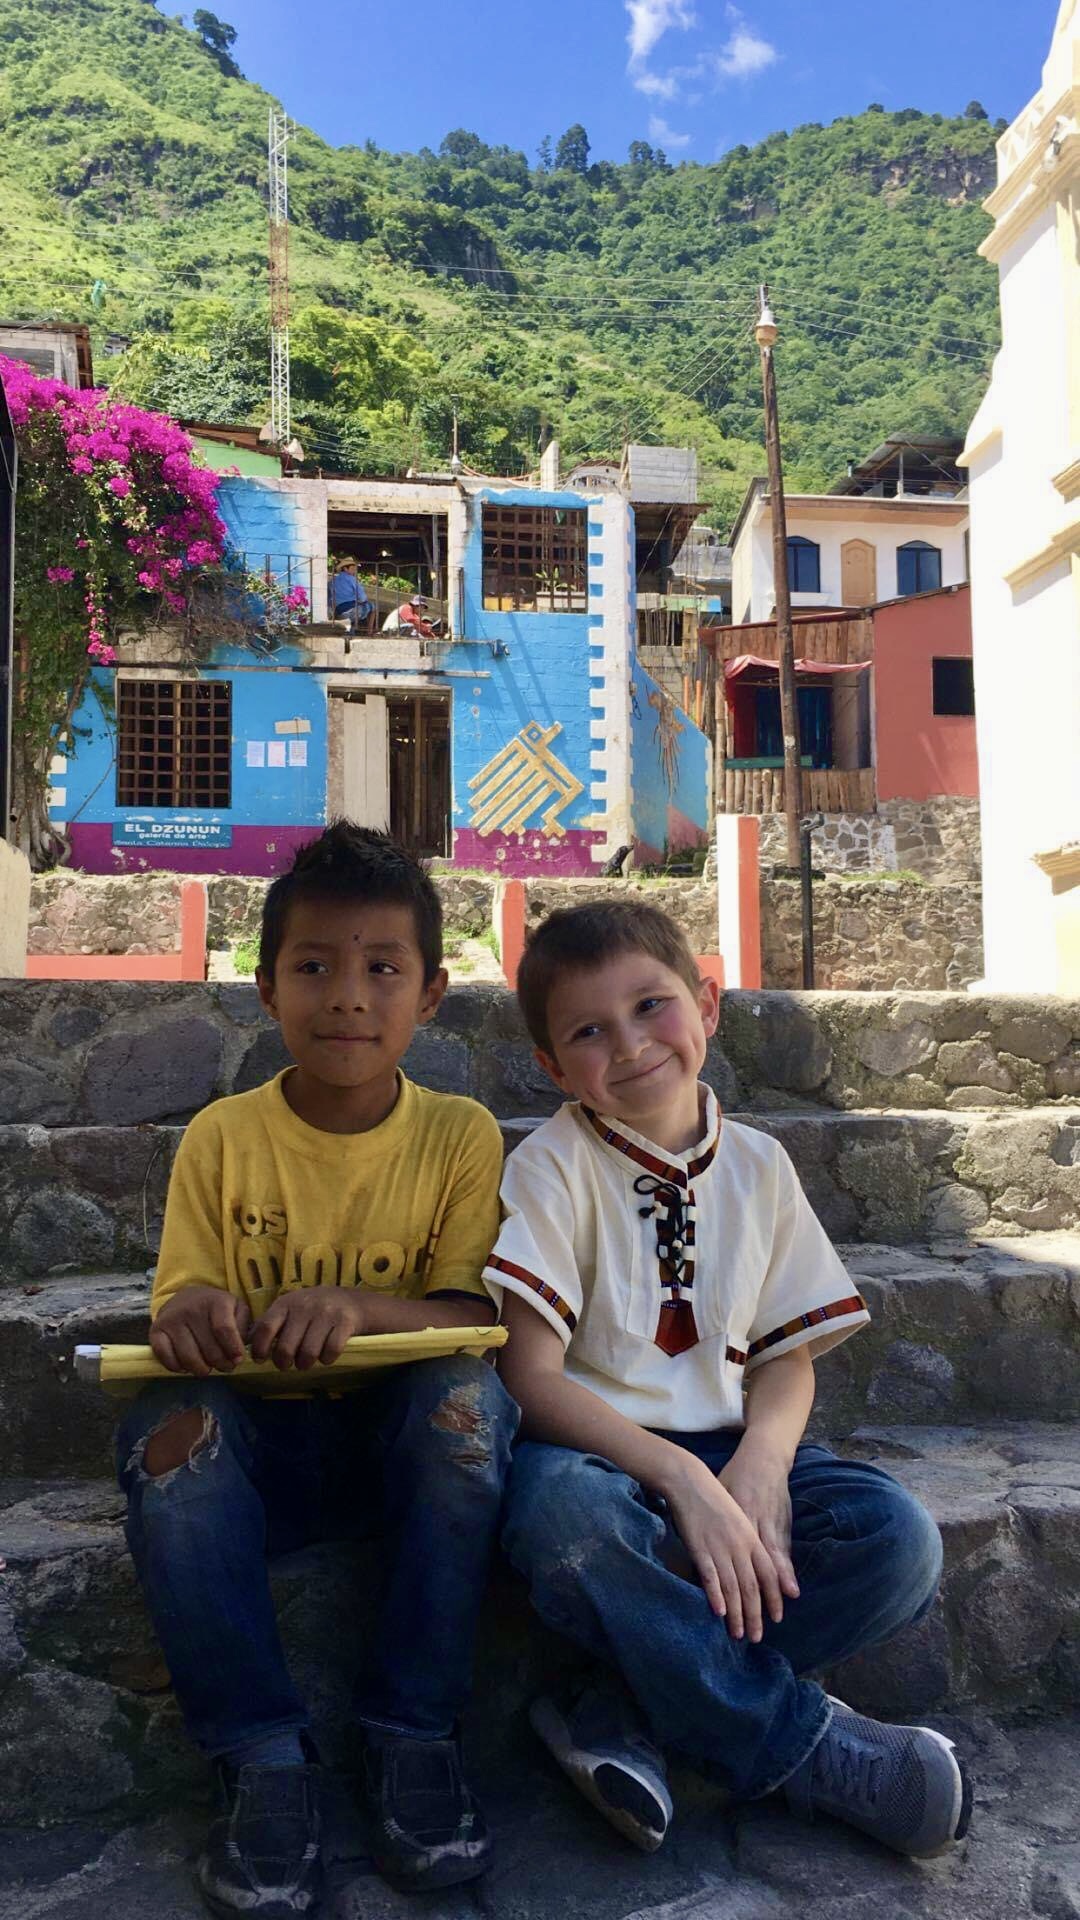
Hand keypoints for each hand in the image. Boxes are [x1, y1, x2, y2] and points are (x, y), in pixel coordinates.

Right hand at [151, 1285, 252, 1376]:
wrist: (186, 1298)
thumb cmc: (216, 1309)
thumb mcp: (236, 1309)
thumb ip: (243, 1327)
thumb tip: (239, 1352)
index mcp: (215, 1301)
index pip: (224, 1330)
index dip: (233, 1350)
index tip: (238, 1360)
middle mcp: (191, 1308)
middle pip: (209, 1349)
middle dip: (221, 1364)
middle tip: (225, 1367)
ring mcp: (171, 1319)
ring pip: (188, 1357)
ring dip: (201, 1369)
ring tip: (207, 1368)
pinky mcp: (156, 1330)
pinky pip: (167, 1358)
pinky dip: (178, 1368)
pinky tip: (186, 1365)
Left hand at [248, 1287, 368, 1370]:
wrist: (351, 1301)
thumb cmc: (313, 1309)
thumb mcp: (290, 1308)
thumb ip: (272, 1324)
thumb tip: (246, 1344)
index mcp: (286, 1303)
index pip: (265, 1328)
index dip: (260, 1348)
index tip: (260, 1359)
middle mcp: (305, 1306)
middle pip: (285, 1346)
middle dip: (284, 1362)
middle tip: (287, 1365)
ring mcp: (326, 1314)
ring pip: (308, 1353)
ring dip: (305, 1364)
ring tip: (305, 1362)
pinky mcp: (344, 1322)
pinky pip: (331, 1351)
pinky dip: (327, 1359)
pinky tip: (326, 1356)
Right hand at [661, 1453, 784, 1641]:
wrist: (690, 1481)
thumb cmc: (714, 1499)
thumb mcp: (738, 1519)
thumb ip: (747, 1543)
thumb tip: (754, 1569)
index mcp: (751, 1538)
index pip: (768, 1574)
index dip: (774, 1597)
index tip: (777, 1618)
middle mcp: (739, 1545)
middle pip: (752, 1586)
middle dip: (756, 1615)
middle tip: (756, 1637)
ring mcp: (720, 1546)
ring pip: (733, 1586)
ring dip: (737, 1613)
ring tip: (738, 1634)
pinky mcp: (700, 1547)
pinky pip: (711, 1575)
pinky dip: (716, 1594)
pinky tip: (719, 1612)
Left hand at [718, 1436, 799, 1615]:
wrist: (764, 1458)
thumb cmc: (734, 1476)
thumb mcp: (718, 1494)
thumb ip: (710, 1522)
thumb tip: (697, 1550)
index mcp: (737, 1518)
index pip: (734, 1559)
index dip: (732, 1585)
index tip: (729, 1611)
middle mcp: (756, 1526)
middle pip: (756, 1570)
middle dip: (755, 1601)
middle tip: (754, 1628)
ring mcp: (773, 1526)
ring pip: (774, 1565)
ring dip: (775, 1592)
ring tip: (777, 1615)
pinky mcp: (783, 1525)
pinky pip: (784, 1554)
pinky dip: (786, 1573)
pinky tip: (789, 1591)